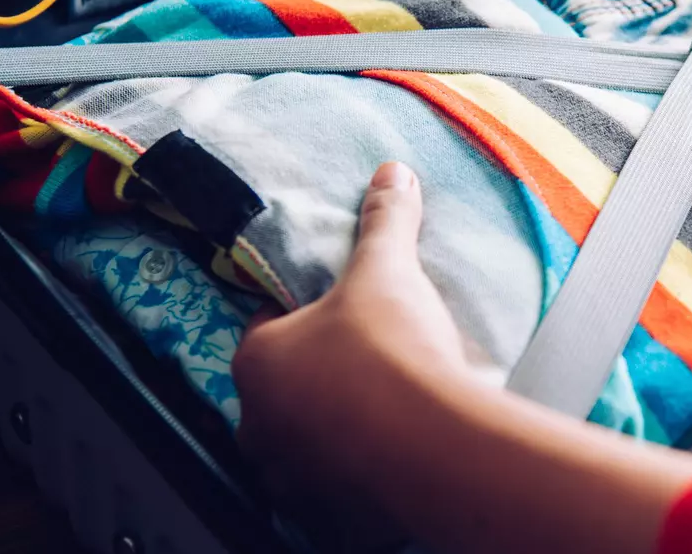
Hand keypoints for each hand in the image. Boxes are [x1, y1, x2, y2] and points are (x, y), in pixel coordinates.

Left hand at [233, 162, 473, 502]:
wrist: (435, 444)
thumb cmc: (392, 351)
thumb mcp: (386, 271)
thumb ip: (384, 221)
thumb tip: (392, 173)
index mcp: (256, 360)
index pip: (267, 330)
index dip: (305, 319)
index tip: (343, 317)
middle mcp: (259, 425)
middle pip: (284, 394)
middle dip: (318, 381)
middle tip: (370, 365)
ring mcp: (290, 478)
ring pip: (306, 448)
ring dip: (335, 434)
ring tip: (388, 413)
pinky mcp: (328, 518)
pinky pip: (337, 495)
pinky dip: (359, 480)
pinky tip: (396, 459)